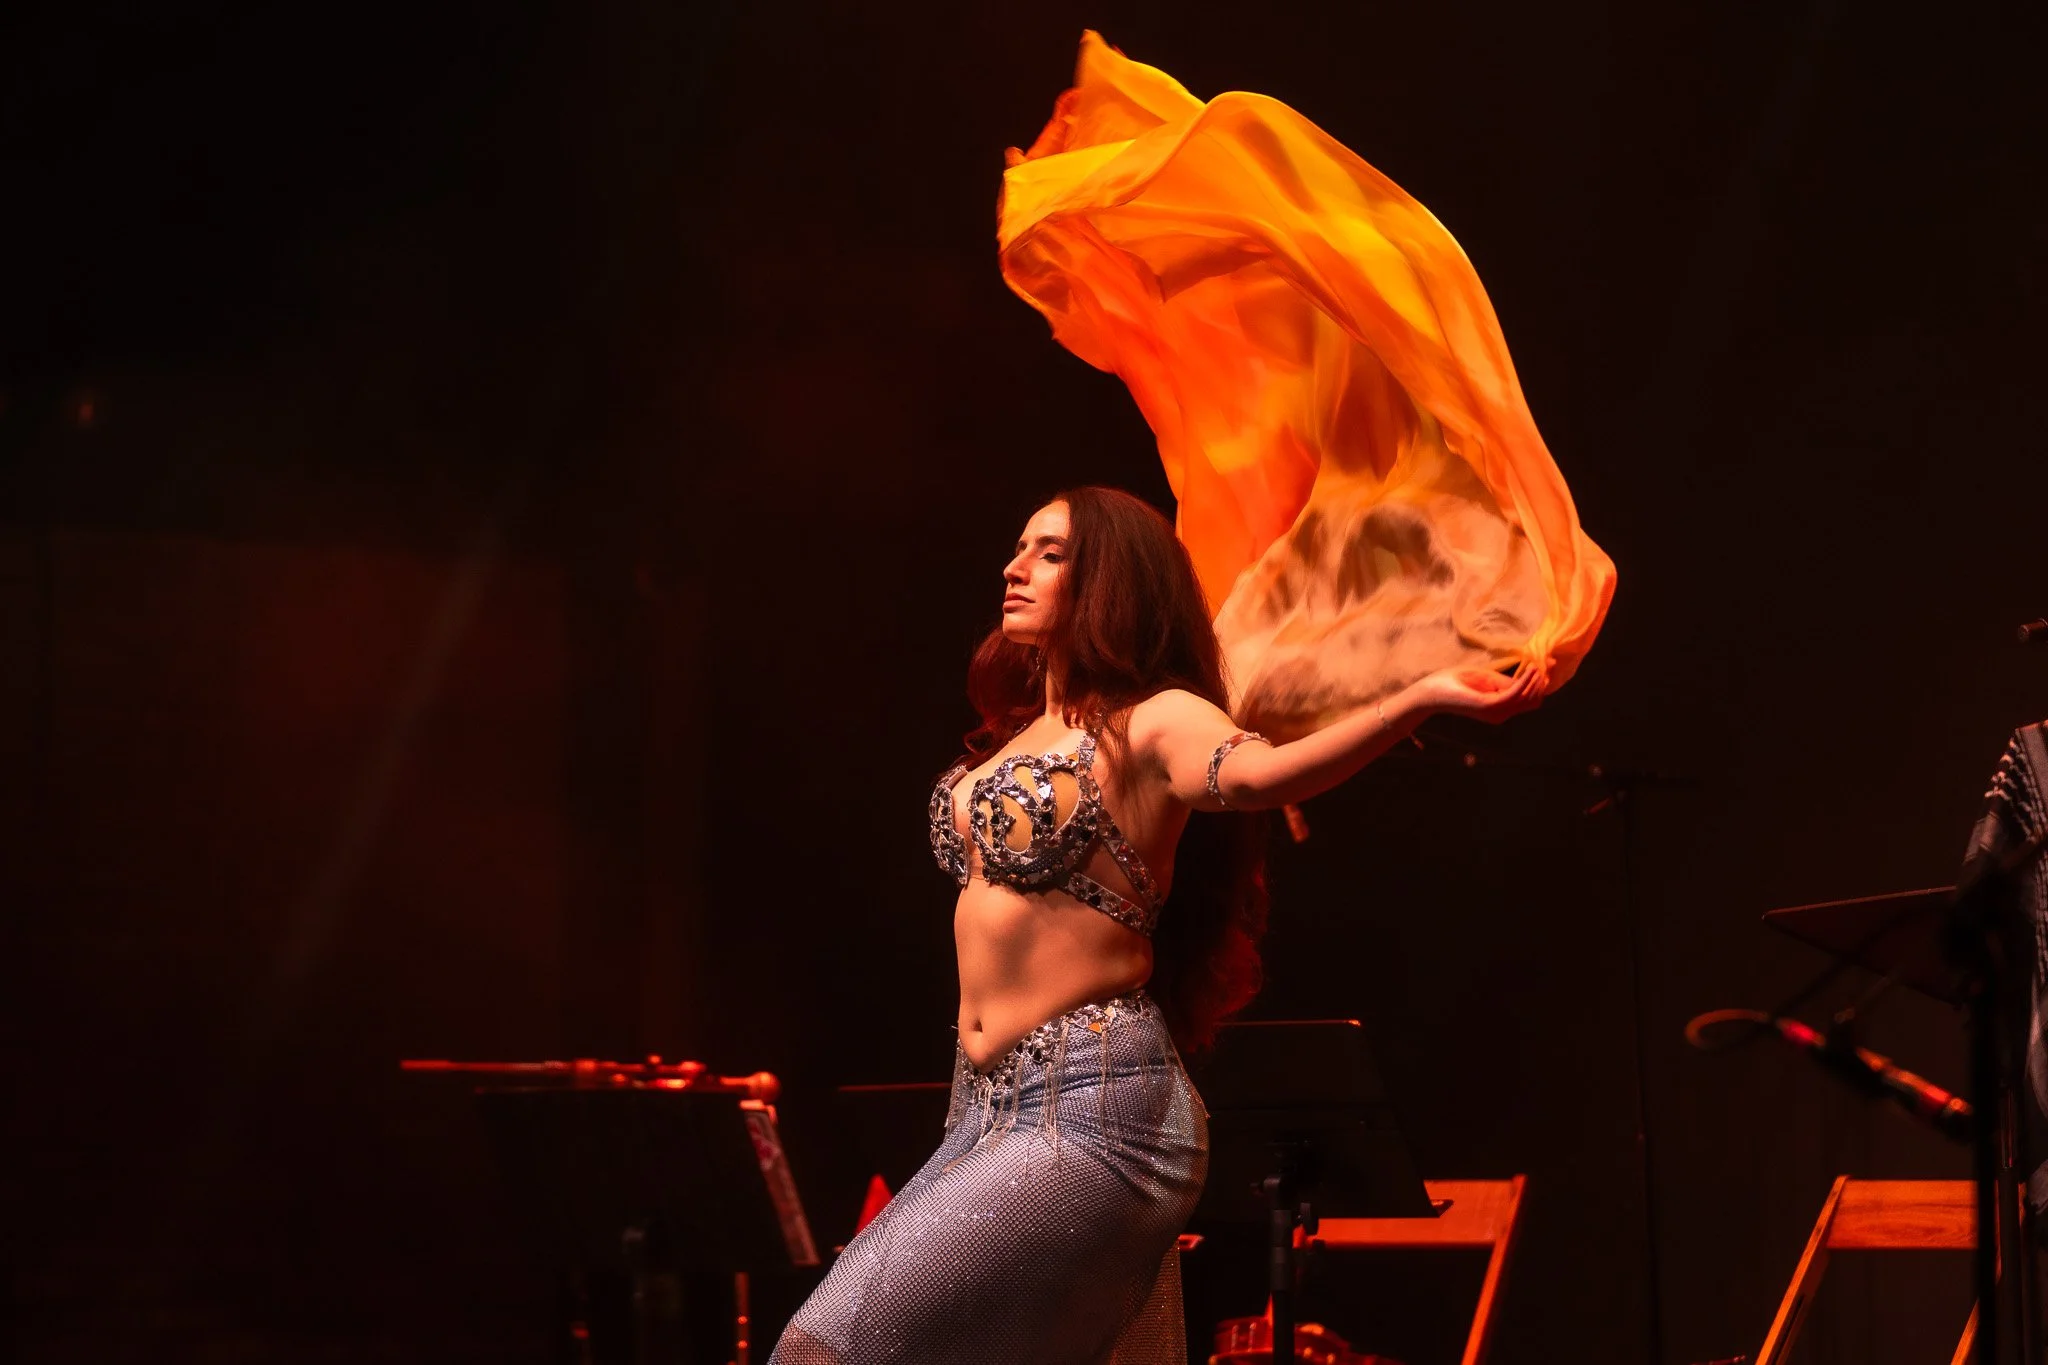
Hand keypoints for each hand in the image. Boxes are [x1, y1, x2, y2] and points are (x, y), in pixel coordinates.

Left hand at [1400, 664, 1541, 725]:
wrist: (1431, 691)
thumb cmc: (1455, 682)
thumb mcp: (1487, 678)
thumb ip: (1508, 680)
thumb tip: (1534, 673)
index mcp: (1500, 708)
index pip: (1530, 700)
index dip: (1542, 683)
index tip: (1549, 664)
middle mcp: (1501, 714)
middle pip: (1534, 701)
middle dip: (1542, 682)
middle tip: (1547, 663)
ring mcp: (1496, 712)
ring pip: (1528, 698)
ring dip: (1536, 680)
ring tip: (1538, 663)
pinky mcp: (1490, 705)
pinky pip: (1516, 694)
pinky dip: (1526, 681)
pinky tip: (1530, 669)